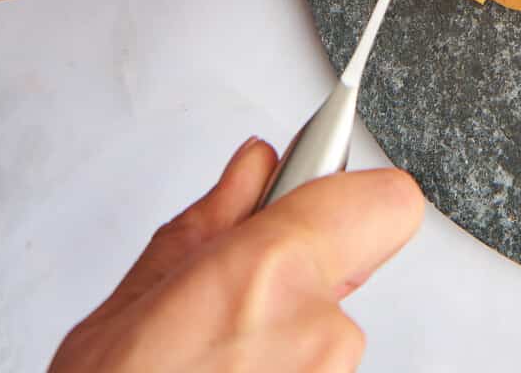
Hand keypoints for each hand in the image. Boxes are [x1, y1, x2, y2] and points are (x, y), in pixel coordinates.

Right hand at [50, 135, 422, 371]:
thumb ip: (211, 224)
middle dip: (303, 275)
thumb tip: (254, 168)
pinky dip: (282, 371)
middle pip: (349, 271)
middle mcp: (320, 334)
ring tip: (213, 361)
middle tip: (237, 297)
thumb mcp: (132, 307)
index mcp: (271, 274)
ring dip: (285, 338)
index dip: (352, 192)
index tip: (315, 191)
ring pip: (328, 334)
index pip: (388, 201)